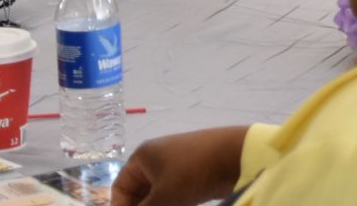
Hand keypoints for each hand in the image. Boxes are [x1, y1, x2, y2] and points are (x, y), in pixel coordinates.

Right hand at [113, 126, 248, 205]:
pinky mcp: (195, 173)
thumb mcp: (162, 198)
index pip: (120, 188)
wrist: (236, 155)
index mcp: (143, 157)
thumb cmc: (191, 173)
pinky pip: (176, 194)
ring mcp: (178, 165)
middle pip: (140, 193)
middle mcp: (157, 158)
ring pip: (159, 196)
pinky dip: (175, 205)